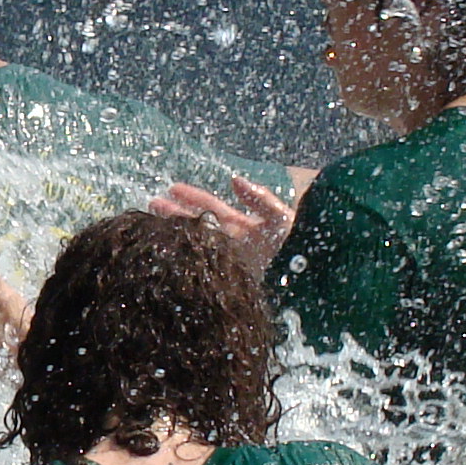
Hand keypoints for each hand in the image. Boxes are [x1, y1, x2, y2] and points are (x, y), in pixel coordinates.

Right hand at [150, 174, 299, 275]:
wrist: (314, 281)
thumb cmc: (302, 248)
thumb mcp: (283, 218)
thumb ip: (260, 199)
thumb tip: (234, 179)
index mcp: (245, 228)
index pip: (212, 208)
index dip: (193, 197)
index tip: (171, 189)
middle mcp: (233, 246)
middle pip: (198, 226)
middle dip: (175, 215)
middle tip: (151, 205)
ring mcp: (229, 265)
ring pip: (197, 247)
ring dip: (176, 235)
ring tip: (152, 226)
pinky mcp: (230, 285)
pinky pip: (205, 273)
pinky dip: (188, 264)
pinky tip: (171, 258)